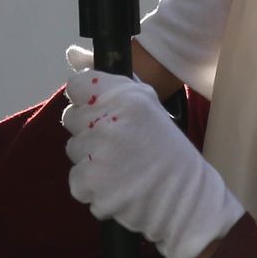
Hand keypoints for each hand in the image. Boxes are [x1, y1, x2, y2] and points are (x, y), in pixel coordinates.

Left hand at [62, 58, 245, 257]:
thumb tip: (74, 59)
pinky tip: (116, 186)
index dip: (85, 99)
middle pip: (71, 118)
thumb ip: (112, 86)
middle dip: (89, 130)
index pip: (77, 86)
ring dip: (90, 159)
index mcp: (125, 98)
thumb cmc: (167, 150)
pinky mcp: (91, 183)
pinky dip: (91, 186)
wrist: (184, 198)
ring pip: (73, 149)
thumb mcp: (148, 106)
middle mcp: (108, 122)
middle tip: (118, 144)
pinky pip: (76, 179)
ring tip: (120, 167)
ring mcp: (97, 154)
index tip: (99, 110)